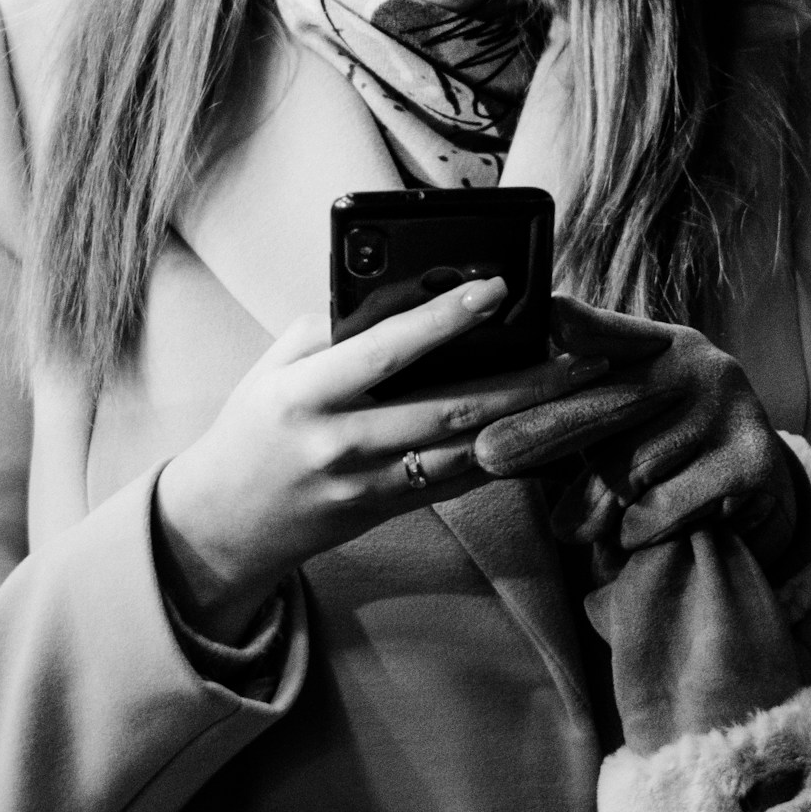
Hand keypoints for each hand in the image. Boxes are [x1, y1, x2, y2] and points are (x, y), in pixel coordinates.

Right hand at [155, 279, 604, 638]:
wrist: (226, 521)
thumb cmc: (257, 425)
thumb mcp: (277, 366)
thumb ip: (337, 329)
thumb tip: (411, 292)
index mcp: (306, 394)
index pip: (385, 351)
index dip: (444, 320)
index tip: (498, 289)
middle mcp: (342, 443)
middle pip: (451, 408)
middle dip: (525, 379)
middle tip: (584, 351)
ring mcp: (370, 485)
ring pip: (469, 449)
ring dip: (532, 418)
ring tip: (584, 386)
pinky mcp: (391, 510)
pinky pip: (463, 479)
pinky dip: (510, 452)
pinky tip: (551, 428)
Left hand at [473, 297, 809, 569]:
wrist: (757, 500)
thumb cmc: (669, 455)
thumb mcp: (631, 419)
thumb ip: (577, 406)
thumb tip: (491, 425)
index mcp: (669, 346)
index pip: (611, 329)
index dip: (576, 322)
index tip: (543, 314)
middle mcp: (705, 366)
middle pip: (607, 401)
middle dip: (540, 432)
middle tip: (489, 455)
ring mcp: (730, 412)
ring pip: (630, 468)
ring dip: (592, 508)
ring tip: (573, 526)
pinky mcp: (747, 464)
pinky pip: (661, 509)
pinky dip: (635, 534)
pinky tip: (634, 537)